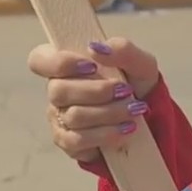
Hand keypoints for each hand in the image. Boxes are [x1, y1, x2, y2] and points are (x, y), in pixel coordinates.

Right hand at [27, 37, 161, 162]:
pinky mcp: (68, 142)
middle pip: (58, 91)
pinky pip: (77, 141)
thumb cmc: (138, 83)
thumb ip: (121, 49)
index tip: (91, 66)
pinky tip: (125, 129)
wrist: (152, 116)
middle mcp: (58, 90)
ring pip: (73, 116)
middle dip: (97, 91)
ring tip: (133, 110)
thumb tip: (95, 48)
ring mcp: (60, 118)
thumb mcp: (140, 62)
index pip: (39, 59)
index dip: (58, 62)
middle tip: (125, 91)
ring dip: (109, 113)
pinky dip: (105, 134)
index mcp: (67, 64)